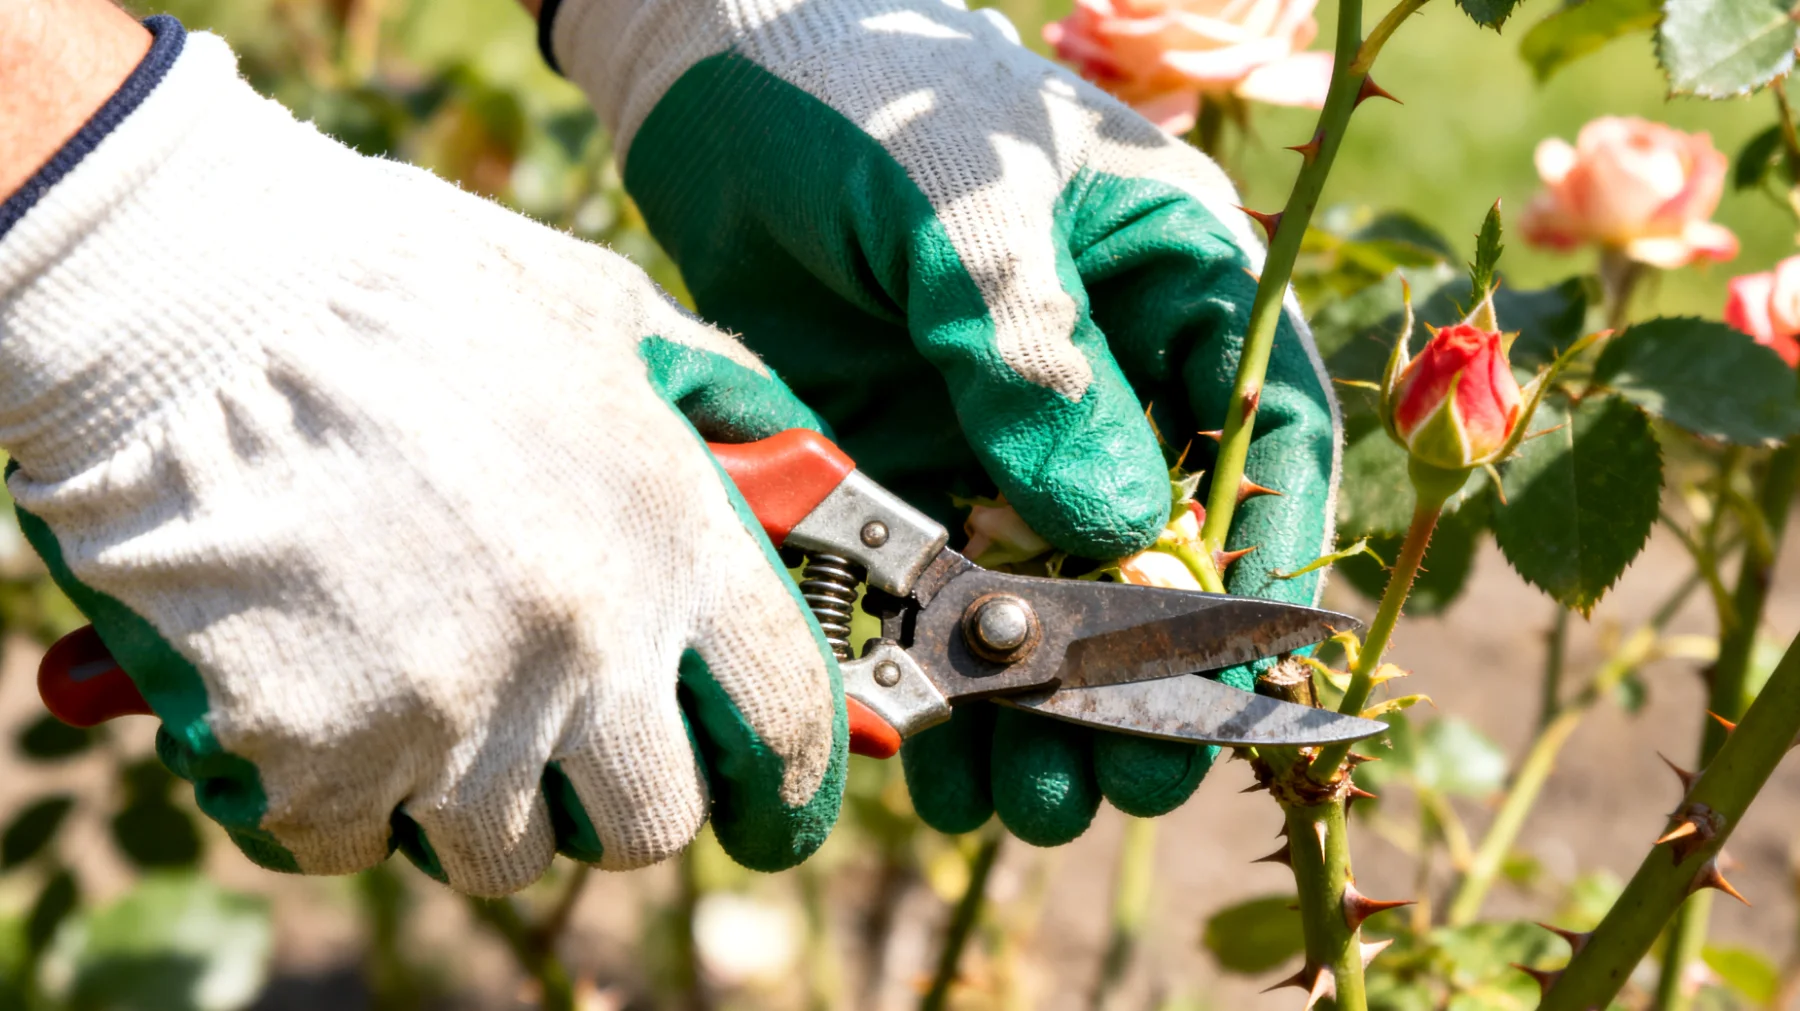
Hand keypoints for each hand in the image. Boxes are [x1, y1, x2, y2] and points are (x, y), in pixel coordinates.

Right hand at [0, 18, 844, 893]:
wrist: (193, 304)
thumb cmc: (402, 285)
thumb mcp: (602, 310)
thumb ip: (717, 398)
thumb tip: (795, 461)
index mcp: (672, 544)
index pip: (789, 722)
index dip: (792, 776)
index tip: (773, 801)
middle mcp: (583, 652)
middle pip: (653, 824)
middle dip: (620, 798)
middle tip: (577, 748)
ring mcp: (450, 721)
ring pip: (504, 856)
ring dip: (481, 804)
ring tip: (435, 705)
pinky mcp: (315, 763)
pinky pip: (352, 844)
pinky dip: (341, 796)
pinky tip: (324, 700)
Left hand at [544, 0, 1337, 843]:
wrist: (725, 81)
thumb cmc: (877, 105)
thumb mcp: (969, 207)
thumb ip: (1037, 362)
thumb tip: (1111, 530)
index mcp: (1176, 290)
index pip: (1265, 436)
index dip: (1268, 560)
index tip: (1248, 672)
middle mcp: (1106, 381)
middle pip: (1161, 554)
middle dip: (1143, 673)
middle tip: (1127, 773)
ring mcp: (1005, 438)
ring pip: (1049, 597)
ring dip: (1039, 706)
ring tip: (1022, 797)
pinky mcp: (908, 472)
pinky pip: (941, 594)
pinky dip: (935, 674)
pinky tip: (928, 751)